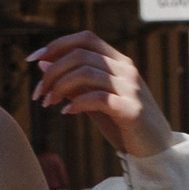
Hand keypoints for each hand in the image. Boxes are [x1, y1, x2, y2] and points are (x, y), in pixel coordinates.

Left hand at [29, 30, 173, 157]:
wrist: (156, 150)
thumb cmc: (123, 124)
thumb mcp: (94, 101)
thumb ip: (72, 83)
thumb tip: (42, 64)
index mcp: (119, 62)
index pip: (85, 39)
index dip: (56, 45)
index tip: (32, 59)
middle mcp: (126, 69)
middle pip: (80, 54)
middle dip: (52, 72)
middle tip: (38, 93)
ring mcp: (131, 88)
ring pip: (86, 73)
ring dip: (60, 87)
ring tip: (47, 103)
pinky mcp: (132, 109)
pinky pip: (98, 98)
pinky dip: (77, 103)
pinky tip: (66, 113)